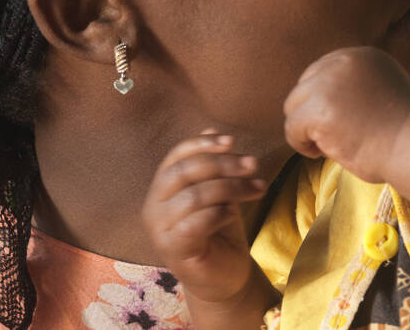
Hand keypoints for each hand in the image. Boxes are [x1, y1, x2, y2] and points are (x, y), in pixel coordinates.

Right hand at [140, 132, 267, 302]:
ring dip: (231, 188)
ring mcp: (160, 231)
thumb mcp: (219, 193)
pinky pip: (197, 222)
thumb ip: (212, 166)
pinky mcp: (174, 250)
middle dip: (223, 164)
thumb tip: (212, 129)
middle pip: (185, 172)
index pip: (176, 156)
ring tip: (257, 189)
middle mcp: (153, 208)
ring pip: (195, 196)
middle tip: (252, 165)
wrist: (224, 279)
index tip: (233, 142)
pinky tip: (235, 214)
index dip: (203, 145)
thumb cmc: (220, 234)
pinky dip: (220, 213)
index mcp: (161, 190)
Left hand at [283, 46, 409, 182]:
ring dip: (306, 129)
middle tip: (334, 136)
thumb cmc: (404, 132)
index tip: (341, 123)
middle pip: (304, 87)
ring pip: (293, 107)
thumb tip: (323, 97)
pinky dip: (301, 145)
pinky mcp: (319, 110)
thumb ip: (357, 85)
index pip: (321, 72)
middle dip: (312, 114)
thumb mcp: (384, 90)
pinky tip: (321, 153)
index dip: (324, 102)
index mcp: (361, 55)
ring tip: (328, 145)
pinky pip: (291, 128)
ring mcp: (328, 84)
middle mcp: (343, 61)